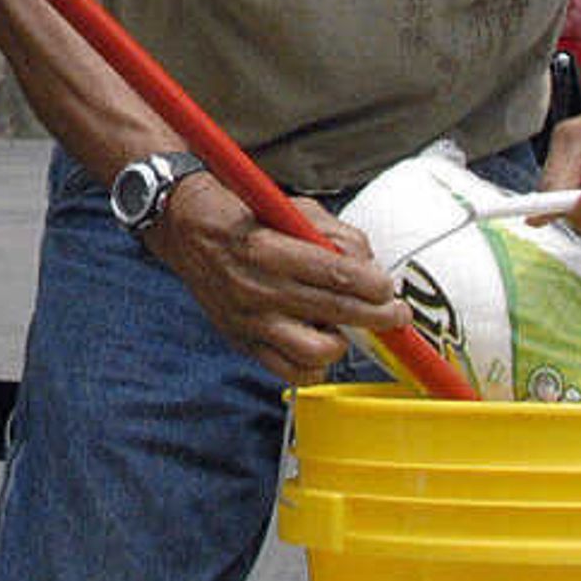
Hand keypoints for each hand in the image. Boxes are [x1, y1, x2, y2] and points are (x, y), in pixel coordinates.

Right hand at [146, 174, 409, 385]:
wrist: (184, 228)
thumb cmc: (242, 214)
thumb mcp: (290, 208)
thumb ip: (334, 234)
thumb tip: (370, 264)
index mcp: (268, 249)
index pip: (337, 275)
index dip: (374, 285)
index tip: (388, 287)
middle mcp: (258, 289)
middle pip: (337, 312)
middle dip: (379, 316)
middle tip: (396, 314)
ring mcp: (249, 321)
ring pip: (316, 351)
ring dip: (341, 340)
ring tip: (343, 325)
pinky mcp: (242, 341)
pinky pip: (290, 372)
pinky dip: (314, 365)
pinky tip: (319, 343)